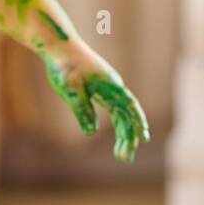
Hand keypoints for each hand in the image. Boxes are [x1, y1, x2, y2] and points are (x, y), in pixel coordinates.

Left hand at [41, 40, 149, 162]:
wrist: (59, 45)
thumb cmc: (64, 66)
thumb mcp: (71, 89)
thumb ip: (82, 109)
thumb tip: (91, 132)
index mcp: (110, 86)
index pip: (129, 107)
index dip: (138, 123)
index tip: (143, 138)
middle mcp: (114, 87)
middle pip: (127, 115)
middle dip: (128, 137)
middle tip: (124, 159)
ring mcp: (109, 88)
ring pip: (122, 114)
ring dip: (124, 134)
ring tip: (121, 155)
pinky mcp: (101, 89)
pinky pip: (115, 110)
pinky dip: (119, 124)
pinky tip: (119, 138)